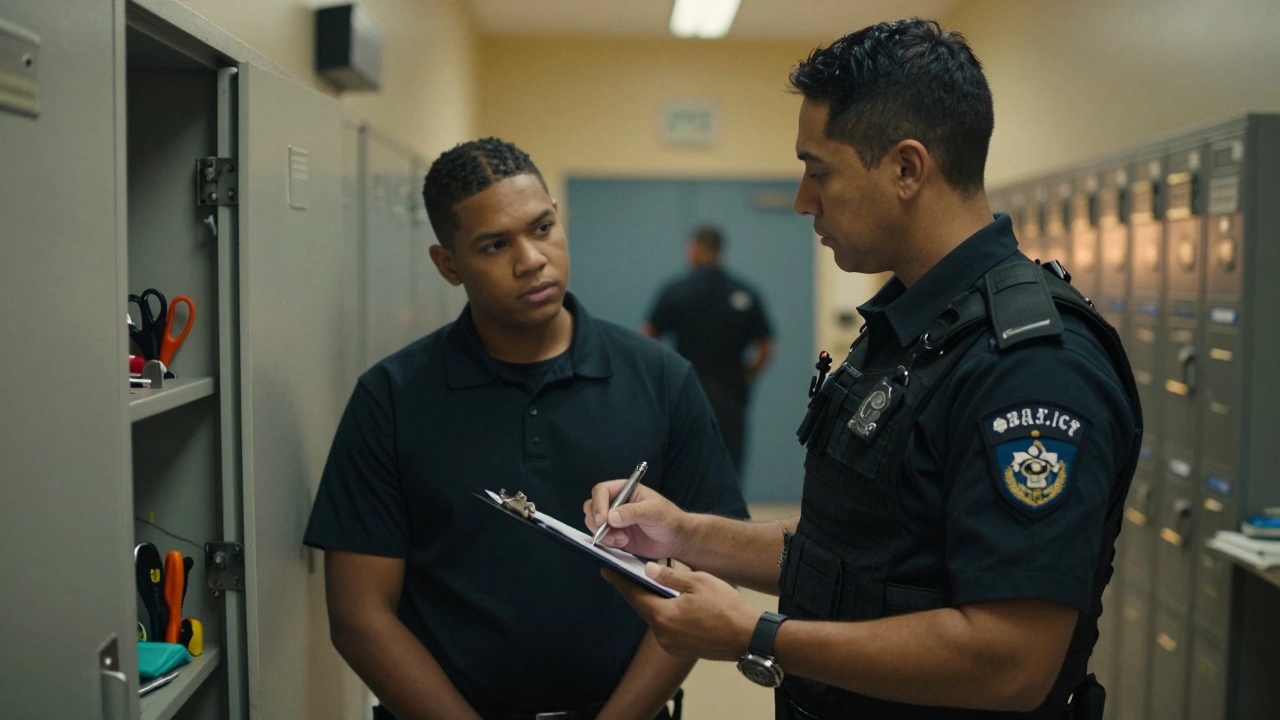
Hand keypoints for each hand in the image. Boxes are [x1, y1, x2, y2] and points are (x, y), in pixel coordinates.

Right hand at [583, 481, 688, 559]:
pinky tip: (623, 543)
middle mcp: (616, 503)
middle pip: (592, 506)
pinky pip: (601, 538)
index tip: (603, 519)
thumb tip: (611, 517)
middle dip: (596, 521)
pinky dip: (607, 542)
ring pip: (594, 524)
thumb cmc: (669, 519)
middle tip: (608, 531)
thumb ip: (633, 512)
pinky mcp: (615, 536)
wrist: (676, 540)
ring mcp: (614, 520)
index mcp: (625, 490)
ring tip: (621, 539)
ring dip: (603, 533)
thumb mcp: (654, 512)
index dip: (598, 503)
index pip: (601, 491)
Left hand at [602, 563, 757, 661]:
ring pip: (655, 618)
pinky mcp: (681, 650)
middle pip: (643, 607)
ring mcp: (671, 644)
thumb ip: (671, 576)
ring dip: (652, 603)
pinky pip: (666, 628)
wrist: (747, 638)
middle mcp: (662, 634)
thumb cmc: (726, 607)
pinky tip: (670, 604)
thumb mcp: (699, 582)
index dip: (620, 581)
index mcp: (663, 615)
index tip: (606, 570)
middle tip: (625, 574)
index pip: (634, 594)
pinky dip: (664, 615)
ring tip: (649, 586)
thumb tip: (648, 570)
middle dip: (635, 591)